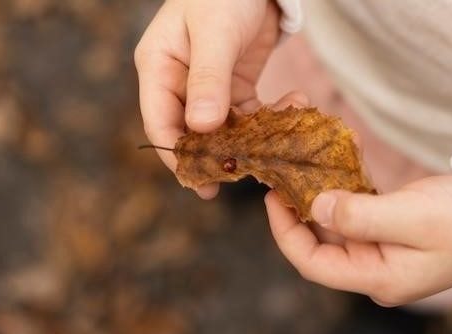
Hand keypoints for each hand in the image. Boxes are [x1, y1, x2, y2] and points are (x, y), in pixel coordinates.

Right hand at [135, 0, 278, 198]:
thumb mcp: (215, 34)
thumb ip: (208, 80)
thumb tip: (201, 128)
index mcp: (159, 67)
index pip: (160, 121)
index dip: (177, 154)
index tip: (199, 180)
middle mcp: (179, 82)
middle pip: (190, 132)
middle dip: (213, 157)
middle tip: (235, 180)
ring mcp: (207, 87)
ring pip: (222, 130)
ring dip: (247, 142)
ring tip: (273, 151)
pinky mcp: (235, 87)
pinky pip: (248, 116)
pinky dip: (267, 122)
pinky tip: (293, 112)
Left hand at [265, 174, 451, 305]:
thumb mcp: (413, 217)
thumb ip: (360, 215)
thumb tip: (315, 207)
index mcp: (378, 278)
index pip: (313, 264)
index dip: (285, 233)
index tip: (272, 197)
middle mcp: (376, 270)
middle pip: (321, 244)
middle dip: (300, 210)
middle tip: (286, 173)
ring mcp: (384, 251)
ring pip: (337, 225)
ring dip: (323, 196)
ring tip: (309, 162)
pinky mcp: (393, 231)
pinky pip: (358, 212)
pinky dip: (346, 189)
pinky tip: (340, 162)